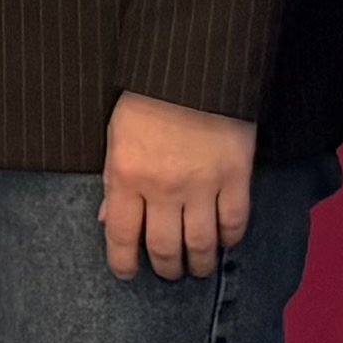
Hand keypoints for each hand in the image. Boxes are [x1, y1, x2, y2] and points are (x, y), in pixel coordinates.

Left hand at [99, 93, 258, 277]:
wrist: (192, 69)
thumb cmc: (147, 100)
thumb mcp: (116, 138)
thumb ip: (113, 181)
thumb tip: (107, 219)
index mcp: (125, 176)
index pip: (120, 235)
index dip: (122, 262)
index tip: (126, 273)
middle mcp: (162, 188)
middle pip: (163, 247)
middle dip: (165, 268)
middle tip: (168, 272)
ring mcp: (201, 184)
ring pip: (201, 244)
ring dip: (199, 263)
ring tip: (198, 268)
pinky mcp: (235, 175)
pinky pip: (235, 221)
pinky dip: (230, 238)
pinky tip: (225, 241)